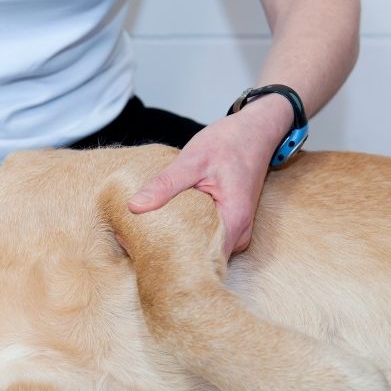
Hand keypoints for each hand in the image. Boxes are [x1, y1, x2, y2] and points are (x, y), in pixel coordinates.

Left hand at [128, 96, 292, 255]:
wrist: (256, 130)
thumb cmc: (230, 142)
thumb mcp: (193, 160)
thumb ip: (165, 184)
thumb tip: (134, 206)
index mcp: (233, 221)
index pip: (200, 259)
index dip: (170, 259)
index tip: (142, 254)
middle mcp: (238, 234)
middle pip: (199, 258)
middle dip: (168, 254)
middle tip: (134, 245)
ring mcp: (235, 231)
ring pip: (201, 249)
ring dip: (176, 244)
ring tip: (144, 237)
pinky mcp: (228, 225)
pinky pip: (204, 237)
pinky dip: (184, 233)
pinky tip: (163, 226)